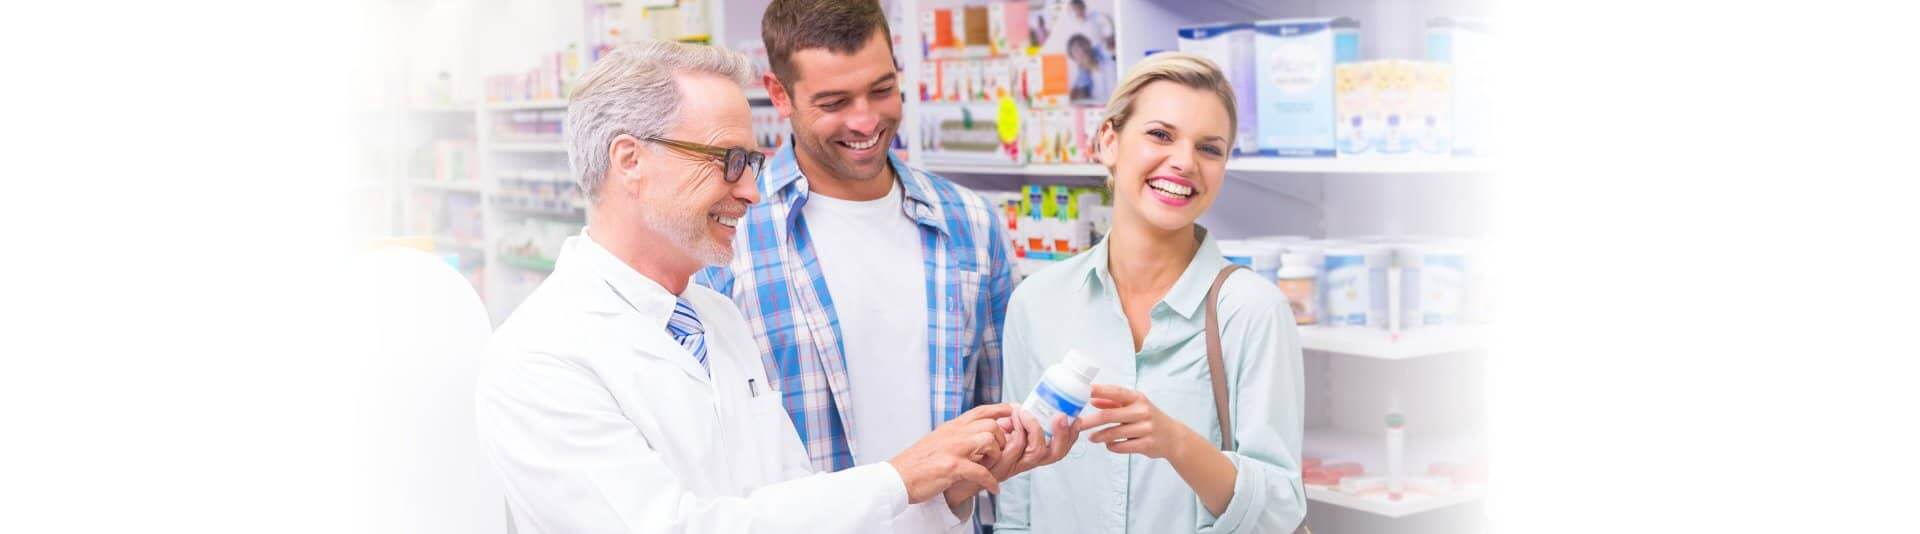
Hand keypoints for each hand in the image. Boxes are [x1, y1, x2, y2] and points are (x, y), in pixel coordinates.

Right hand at [889, 403, 1011, 503]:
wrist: (897, 477)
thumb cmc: (917, 463)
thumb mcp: (937, 440)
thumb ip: (956, 435)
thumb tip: (974, 434)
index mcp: (951, 427)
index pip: (980, 411)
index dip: (999, 409)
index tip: (1013, 411)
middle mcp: (953, 434)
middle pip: (990, 424)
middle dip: (1001, 439)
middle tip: (999, 453)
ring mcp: (952, 449)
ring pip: (988, 440)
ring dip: (995, 456)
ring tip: (992, 467)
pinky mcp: (950, 467)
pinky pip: (980, 471)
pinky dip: (990, 481)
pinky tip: (993, 487)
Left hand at [941, 407, 1085, 503]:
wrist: (952, 470)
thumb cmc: (973, 449)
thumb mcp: (995, 432)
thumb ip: (1009, 422)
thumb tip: (1018, 406)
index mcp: (1028, 454)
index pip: (1057, 448)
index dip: (1070, 436)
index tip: (1076, 418)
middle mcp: (1024, 462)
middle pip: (1055, 454)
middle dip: (1063, 434)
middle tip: (1063, 416)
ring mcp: (1013, 466)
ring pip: (1037, 451)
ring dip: (1034, 427)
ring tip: (1025, 411)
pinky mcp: (999, 467)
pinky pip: (1015, 448)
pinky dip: (1017, 430)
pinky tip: (1011, 418)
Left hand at [1072, 384, 1200, 459]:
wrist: (1173, 437)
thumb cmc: (1149, 418)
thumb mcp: (1135, 406)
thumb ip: (1114, 402)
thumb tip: (1092, 399)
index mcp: (1138, 398)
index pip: (1115, 392)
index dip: (1098, 391)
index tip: (1083, 392)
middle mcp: (1143, 411)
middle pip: (1109, 415)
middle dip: (1091, 420)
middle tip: (1078, 424)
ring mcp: (1146, 428)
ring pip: (1114, 433)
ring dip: (1100, 436)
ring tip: (1091, 438)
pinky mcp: (1147, 445)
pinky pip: (1122, 446)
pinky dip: (1112, 446)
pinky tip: (1109, 445)